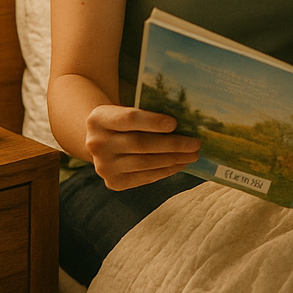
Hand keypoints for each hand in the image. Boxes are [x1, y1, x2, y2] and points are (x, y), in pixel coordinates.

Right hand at [85, 106, 201, 190]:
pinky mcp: (113, 182)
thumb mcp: (126, 109)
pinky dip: (165, 171)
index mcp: (98, 119)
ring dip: (173, 159)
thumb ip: (148, 112)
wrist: (102, 141)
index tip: (175, 123)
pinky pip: (145, 177)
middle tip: (195, 144)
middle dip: (172, 144)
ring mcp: (103, 166)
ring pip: (144, 163)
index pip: (128, 119)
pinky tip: (180, 164)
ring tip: (193, 155)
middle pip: (140, 144)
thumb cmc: (124, 121)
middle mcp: (96, 144)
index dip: (152, 121)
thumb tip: (186, 120)